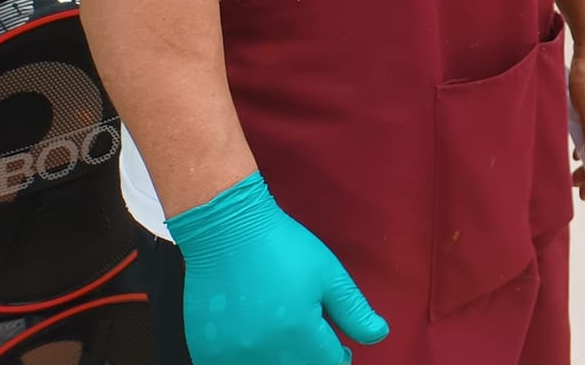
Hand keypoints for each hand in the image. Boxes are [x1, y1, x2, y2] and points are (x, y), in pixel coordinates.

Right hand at [167, 172, 387, 364]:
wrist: (227, 232)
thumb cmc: (284, 247)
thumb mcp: (328, 274)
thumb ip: (354, 311)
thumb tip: (379, 336)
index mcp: (297, 333)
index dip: (339, 357)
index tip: (341, 350)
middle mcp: (262, 352)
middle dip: (310, 362)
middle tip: (312, 345)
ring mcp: (229, 355)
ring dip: (281, 362)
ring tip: (285, 342)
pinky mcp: (205, 351)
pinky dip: (248, 360)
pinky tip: (254, 342)